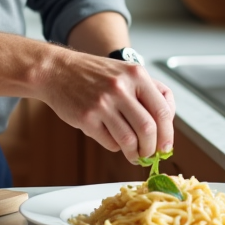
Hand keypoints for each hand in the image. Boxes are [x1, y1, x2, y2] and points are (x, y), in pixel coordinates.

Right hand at [40, 51, 175, 163]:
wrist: (57, 70)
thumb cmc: (94, 73)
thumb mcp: (126, 71)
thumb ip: (150, 91)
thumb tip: (167, 124)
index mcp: (136, 74)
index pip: (162, 111)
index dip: (167, 134)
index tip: (166, 146)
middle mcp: (120, 87)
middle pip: (148, 130)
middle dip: (152, 149)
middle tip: (150, 154)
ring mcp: (102, 103)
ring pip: (129, 141)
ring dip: (135, 154)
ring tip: (134, 155)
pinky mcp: (86, 118)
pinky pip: (110, 143)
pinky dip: (115, 147)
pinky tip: (113, 140)